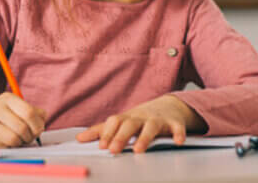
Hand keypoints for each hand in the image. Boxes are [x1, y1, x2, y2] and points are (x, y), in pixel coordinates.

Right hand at [0, 92, 45, 147]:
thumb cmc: (2, 114)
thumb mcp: (16, 107)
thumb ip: (33, 111)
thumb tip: (42, 119)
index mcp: (8, 98)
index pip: (28, 112)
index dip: (37, 124)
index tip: (39, 128)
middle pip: (22, 127)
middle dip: (31, 136)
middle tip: (31, 137)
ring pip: (13, 139)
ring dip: (21, 142)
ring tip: (21, 139)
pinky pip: (4, 146)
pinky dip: (11, 146)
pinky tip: (8, 140)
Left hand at [76, 95, 206, 153]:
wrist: (169, 106)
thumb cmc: (140, 118)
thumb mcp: (122, 122)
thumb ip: (101, 131)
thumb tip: (79, 138)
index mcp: (127, 118)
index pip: (115, 122)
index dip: (107, 133)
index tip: (101, 146)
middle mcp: (141, 117)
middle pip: (130, 124)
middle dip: (121, 137)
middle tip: (113, 150)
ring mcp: (158, 119)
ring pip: (151, 127)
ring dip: (144, 138)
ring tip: (138, 150)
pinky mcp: (174, 123)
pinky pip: (177, 128)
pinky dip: (178, 134)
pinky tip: (178, 142)